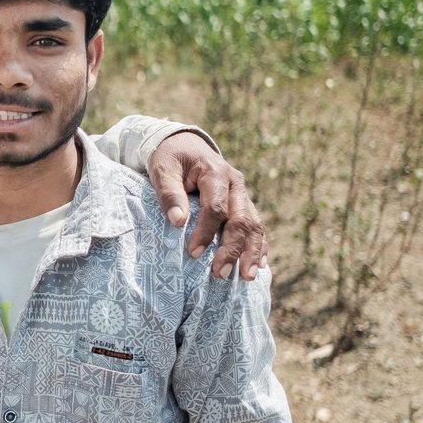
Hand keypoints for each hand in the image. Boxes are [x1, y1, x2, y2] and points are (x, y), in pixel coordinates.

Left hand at [148, 131, 266, 279]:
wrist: (185, 144)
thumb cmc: (170, 159)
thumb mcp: (162, 170)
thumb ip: (169, 193)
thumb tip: (178, 221)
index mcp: (216, 173)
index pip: (216, 207)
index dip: (206, 232)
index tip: (193, 253)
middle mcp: (235, 184)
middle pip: (241, 220)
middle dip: (233, 249)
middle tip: (221, 274)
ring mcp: (243, 194)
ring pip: (254, 225)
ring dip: (251, 252)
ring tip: (246, 277)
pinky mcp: (244, 203)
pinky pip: (257, 226)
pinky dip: (259, 246)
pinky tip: (259, 266)